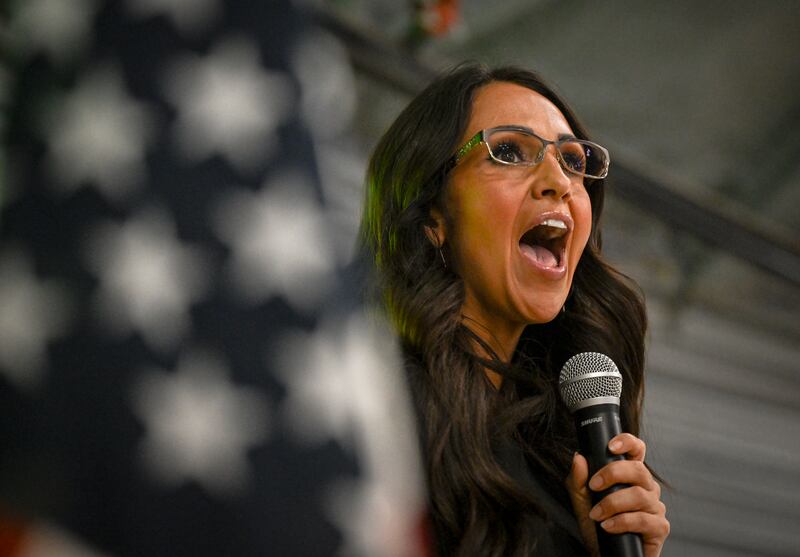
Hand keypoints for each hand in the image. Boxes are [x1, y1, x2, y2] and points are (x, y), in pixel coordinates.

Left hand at [565, 433, 668, 556]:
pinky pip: (643, 520)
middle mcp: (646, 488)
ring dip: (612, 503)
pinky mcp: (659, 528)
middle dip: (613, 474)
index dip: (628, 442)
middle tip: (594, 486)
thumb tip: (578, 457)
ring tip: (597, 514)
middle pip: (639, 470)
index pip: (637, 451)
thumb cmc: (597, 525)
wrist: (605, 553)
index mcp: (631, 476)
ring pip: (640, 495)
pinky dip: (622, 522)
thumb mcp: (581, 500)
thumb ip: (578, 479)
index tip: (611, 446)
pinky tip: (608, 526)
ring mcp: (655, 508)